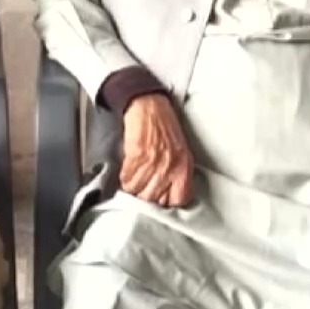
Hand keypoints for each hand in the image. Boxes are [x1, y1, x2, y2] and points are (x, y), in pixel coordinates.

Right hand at [119, 93, 192, 207]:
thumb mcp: (181, 152)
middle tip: (143, 186)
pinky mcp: (137, 156)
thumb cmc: (165, 127)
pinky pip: (127, 180)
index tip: (159, 199)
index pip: (179, 200)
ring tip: (134, 178)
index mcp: (184, 167)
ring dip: (133, 187)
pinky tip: (127, 170)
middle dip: (146, 195)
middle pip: (154, 199)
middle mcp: (170, 167)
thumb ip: (177, 175)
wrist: (149, 106)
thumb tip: (166, 196)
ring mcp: (153, 163)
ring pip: (138, 192)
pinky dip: (124, 178)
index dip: (166, 202)